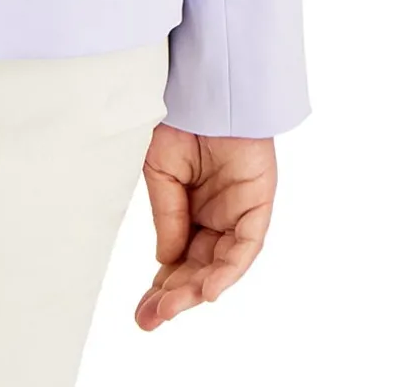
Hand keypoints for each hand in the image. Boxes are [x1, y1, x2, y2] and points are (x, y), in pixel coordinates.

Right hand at [134, 123, 275, 328]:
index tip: (143, 311)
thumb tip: (166, 262)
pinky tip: (207, 289)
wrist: (202, 83)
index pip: (177, 257)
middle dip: (174, 296)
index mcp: (189, 206)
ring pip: (220, 264)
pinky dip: (229, 269)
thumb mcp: (159, 171)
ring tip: (170, 308)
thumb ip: (167, 217)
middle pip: (198, 267)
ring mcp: (238, 212)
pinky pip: (247, 246)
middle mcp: (215, 215)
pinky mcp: (259, 204)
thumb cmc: (177, 116)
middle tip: (149, 319)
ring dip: (196, 289)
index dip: (162, 285)